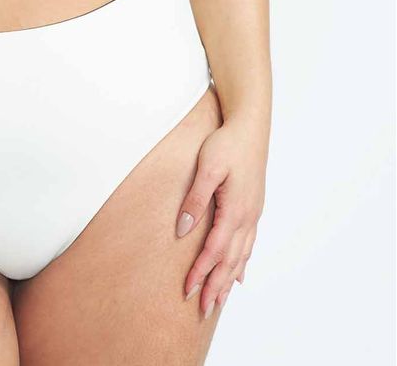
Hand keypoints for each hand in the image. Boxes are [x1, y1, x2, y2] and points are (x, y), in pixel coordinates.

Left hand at [177, 113, 267, 318]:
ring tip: (219, 301)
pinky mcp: (253, 206)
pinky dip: (242, 262)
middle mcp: (248, 217)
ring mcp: (253, 213)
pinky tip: (239, 274)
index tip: (187, 291)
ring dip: (229, 280)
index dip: (200, 273)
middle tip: (203, 311)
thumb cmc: (226, 143)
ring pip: (241, 256)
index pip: (214, 251)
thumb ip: (195, 200)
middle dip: (216, 287)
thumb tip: (182, 230)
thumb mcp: (207, 168)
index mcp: (236, 211)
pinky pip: (248, 244)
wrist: (251, 125)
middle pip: (230, 261)